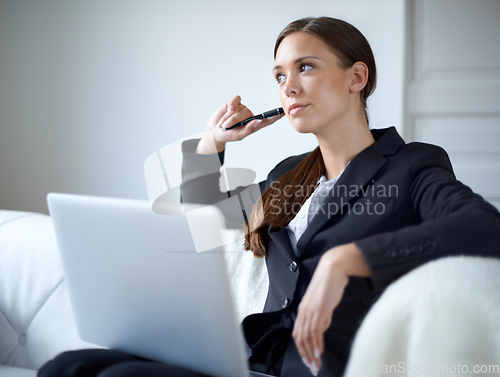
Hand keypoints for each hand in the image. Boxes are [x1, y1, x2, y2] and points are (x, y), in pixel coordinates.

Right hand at [197, 95, 283, 153]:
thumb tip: (258, 121)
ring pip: (239, 108)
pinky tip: (228, 109)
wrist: (214, 130)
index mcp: (254, 125)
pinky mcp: (235, 103)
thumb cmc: (228, 135)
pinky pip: (236, 100)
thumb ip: (248, 129)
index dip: (275, 116)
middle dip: (235, 120)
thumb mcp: (238, 136)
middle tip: (227, 126)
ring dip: (230, 116)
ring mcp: (242, 108)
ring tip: (225, 123)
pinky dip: (231, 104)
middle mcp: (250, 116)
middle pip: (247, 113)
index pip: (268, 120)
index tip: (283, 112)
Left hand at [292, 243, 369, 374]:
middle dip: (305, 355)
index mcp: (303, 310)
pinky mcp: (319, 309)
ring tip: (316, 364)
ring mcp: (311, 310)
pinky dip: (316, 342)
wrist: (333, 269)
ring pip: (307, 336)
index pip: (298, 334)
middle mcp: (304, 311)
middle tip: (312, 367)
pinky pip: (315, 329)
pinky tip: (319, 351)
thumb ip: (322, 317)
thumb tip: (321, 330)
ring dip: (311, 353)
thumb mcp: (324, 304)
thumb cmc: (329, 284)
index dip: (301, 349)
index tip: (308, 361)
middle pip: (300, 338)